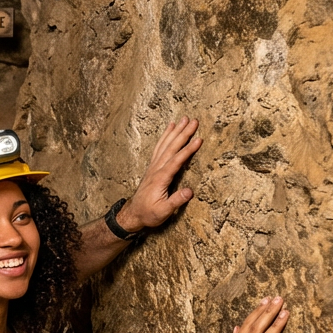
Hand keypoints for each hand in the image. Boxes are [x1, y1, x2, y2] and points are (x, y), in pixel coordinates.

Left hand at [116, 117, 201, 232]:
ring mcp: (153, 166)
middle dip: (183, 134)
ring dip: (175, 131)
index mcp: (160, 179)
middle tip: (194, 121)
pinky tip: (170, 128)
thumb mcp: (163, 212)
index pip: (176, 161)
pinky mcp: (153, 166)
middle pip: (171, 148)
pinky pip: (159, 147)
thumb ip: (175, 201)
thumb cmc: (149, 213)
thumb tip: (189, 191)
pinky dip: (165, 136)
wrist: (133, 213)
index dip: (187, 150)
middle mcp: (156, 169)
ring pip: (165, 145)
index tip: (199, 139)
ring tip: (184, 119)